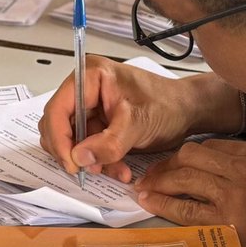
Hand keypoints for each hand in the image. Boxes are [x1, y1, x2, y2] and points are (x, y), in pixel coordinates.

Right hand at [38, 57, 239, 181]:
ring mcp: (90, 107)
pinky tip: (120, 168)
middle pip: (58, 125)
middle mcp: (85, 89)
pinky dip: (100, 160)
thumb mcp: (139, 123)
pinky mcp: (97, 123)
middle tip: (91, 169)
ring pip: (72, 140)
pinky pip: (87, 147)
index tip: (71, 164)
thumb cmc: (168, 105)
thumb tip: (79, 157)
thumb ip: (109, 142)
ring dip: (90, 160)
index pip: (58, 109)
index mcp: (90, 77)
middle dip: (74, 152)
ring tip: (115, 169)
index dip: (59, 139)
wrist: (188, 111)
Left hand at [135, 139, 245, 246]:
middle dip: (168, 163)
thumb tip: (222, 172)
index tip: (176, 164)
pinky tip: (152, 204)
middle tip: (153, 175)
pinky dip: (164, 204)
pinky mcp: (229, 223)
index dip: (189, 154)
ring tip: (146, 187)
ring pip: (185, 176)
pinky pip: (186, 209)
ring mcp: (237, 194)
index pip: (214, 145)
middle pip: (193, 154)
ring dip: (159, 181)